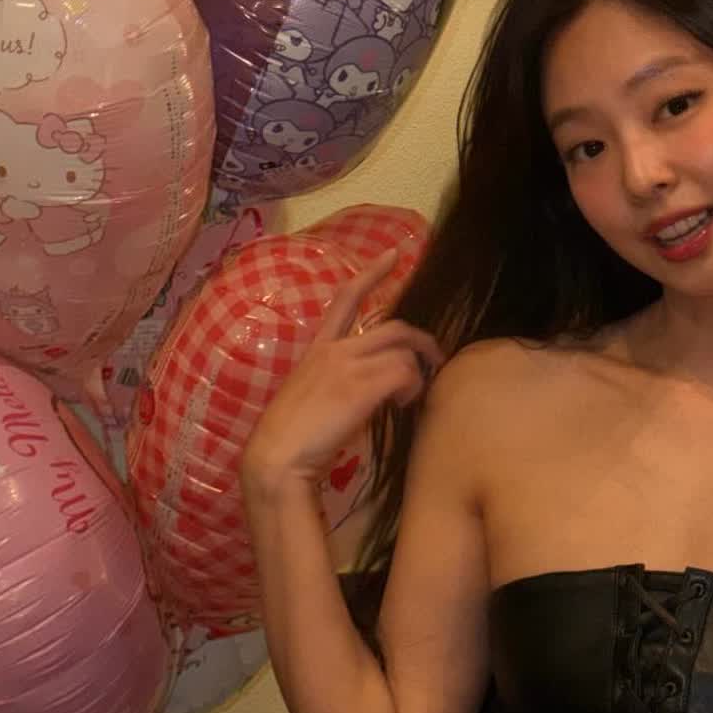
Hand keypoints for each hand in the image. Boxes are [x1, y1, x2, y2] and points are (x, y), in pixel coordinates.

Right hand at [241, 247, 443, 498]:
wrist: (276, 457)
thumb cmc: (290, 438)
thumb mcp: (312, 397)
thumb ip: (339, 382)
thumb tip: (372, 390)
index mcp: (318, 349)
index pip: (346, 297)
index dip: (372, 273)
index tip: (394, 254)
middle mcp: (334, 350)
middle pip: (395, 327)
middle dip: (423, 340)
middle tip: (436, 359)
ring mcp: (347, 366)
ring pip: (403, 350)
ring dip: (418, 372)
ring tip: (412, 396)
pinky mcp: (360, 386)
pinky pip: (404, 373)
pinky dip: (412, 388)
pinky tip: (403, 406)